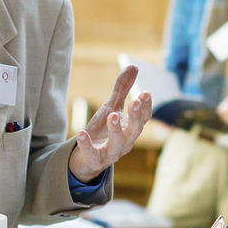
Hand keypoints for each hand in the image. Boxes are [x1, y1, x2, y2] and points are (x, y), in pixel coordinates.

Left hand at [68, 65, 152, 182]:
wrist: (86, 157)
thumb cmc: (103, 130)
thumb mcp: (112, 106)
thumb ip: (122, 89)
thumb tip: (134, 66)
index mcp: (131, 128)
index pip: (144, 118)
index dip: (145, 106)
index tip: (145, 92)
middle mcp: (125, 142)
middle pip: (135, 130)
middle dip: (136, 116)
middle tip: (135, 102)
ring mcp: (111, 153)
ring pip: (118, 144)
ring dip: (116, 130)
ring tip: (113, 115)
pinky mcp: (96, 161)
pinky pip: (93, 155)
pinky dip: (87, 145)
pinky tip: (81, 133)